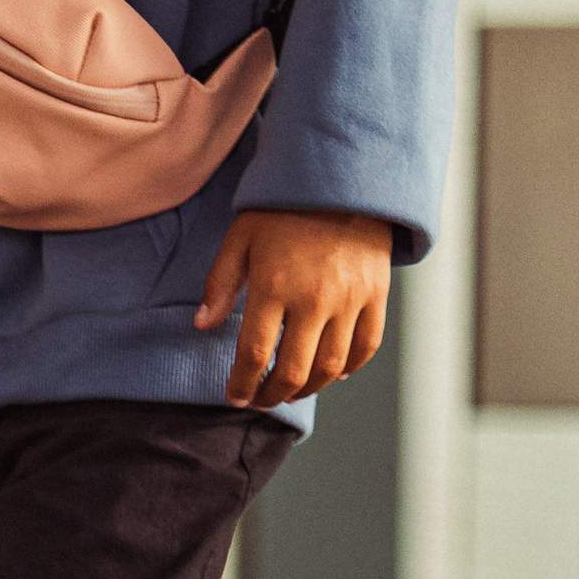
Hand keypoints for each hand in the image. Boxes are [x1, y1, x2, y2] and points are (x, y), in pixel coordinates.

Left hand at [195, 207, 396, 406]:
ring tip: (291, 390)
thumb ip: (220, 284)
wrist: (344, 178)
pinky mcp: (376, 294)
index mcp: (274, 286)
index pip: (254, 354)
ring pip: (330, 366)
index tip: (234, 396)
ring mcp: (350, 299)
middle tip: (260, 400)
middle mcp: (314, 299)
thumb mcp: (241, 238)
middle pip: (293, 371)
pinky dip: (350, 367)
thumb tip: (202, 326)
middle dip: (272, 395)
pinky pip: (367, 345)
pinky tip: (331, 373)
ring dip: (308, 389)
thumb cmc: (284, 209)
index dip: (242, 384)